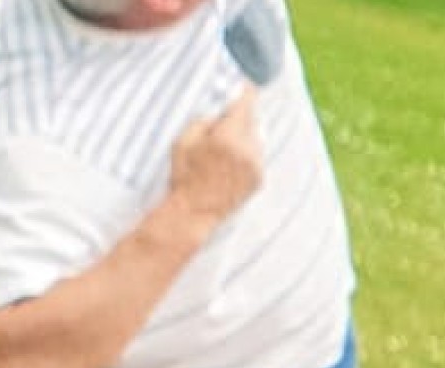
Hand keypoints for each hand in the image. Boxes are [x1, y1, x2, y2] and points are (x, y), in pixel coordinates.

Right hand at [166, 87, 265, 228]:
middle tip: (228, 111)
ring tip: (225, 139)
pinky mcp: (259, 178)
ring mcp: (257, 166)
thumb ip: (206, 120)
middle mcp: (248, 151)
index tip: (246, 80)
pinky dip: (248, 149)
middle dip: (241, 113)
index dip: (245, 91)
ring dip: (245, 132)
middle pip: (252, 120)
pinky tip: (230, 157)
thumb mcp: (185, 140)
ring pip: (257, 137)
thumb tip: (221, 109)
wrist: (195, 211)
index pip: (245, 105)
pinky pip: (257, 154)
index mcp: (229, 138)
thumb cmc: (185, 174)